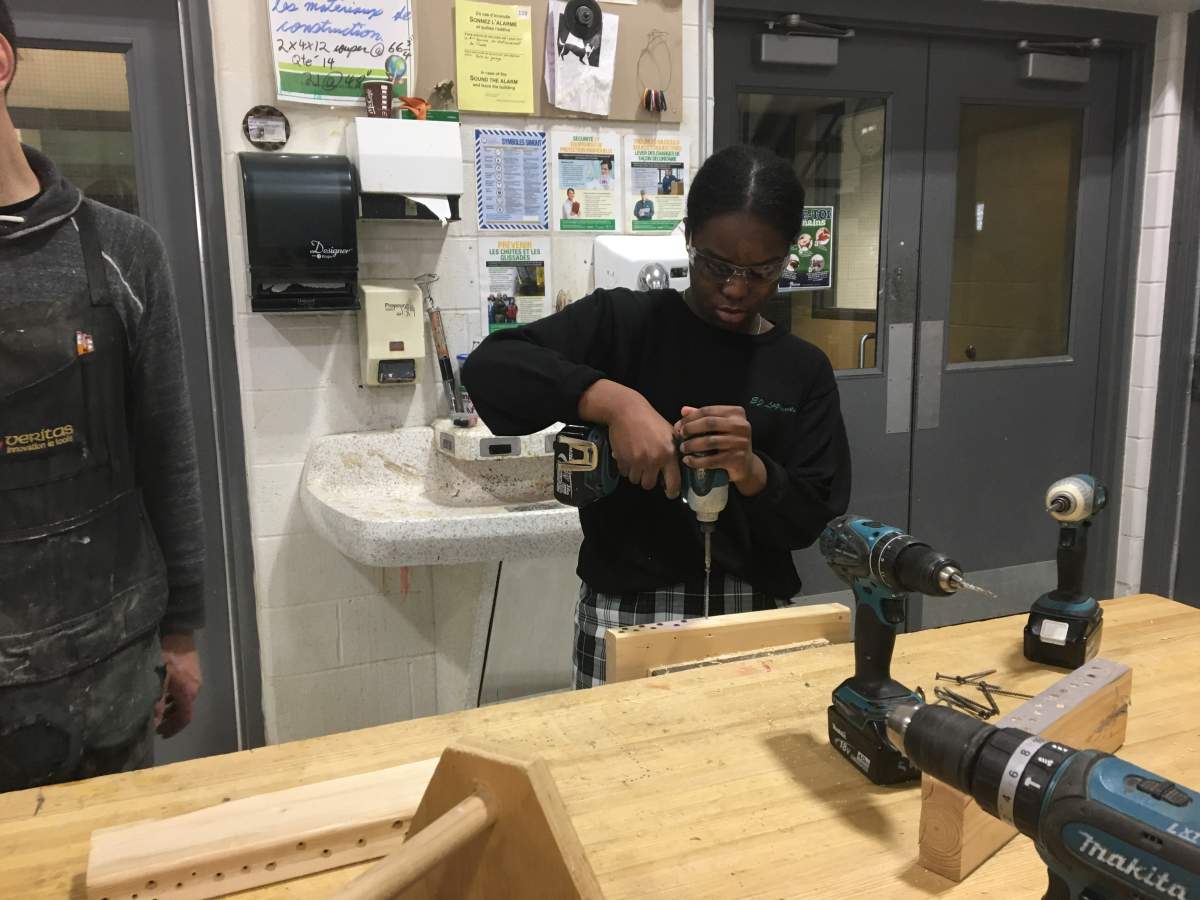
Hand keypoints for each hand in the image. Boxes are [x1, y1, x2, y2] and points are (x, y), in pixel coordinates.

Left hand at [156, 633, 202, 738]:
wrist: (178, 633)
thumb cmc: (167, 657)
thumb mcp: (159, 680)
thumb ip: (156, 702)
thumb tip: (153, 722)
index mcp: (188, 693)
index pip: (185, 718)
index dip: (173, 729)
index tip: (160, 735)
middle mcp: (195, 688)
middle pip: (185, 710)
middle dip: (171, 720)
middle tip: (156, 725)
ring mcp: (195, 679)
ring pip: (184, 700)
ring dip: (172, 709)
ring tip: (158, 711)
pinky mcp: (192, 671)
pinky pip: (184, 691)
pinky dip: (174, 698)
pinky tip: (163, 694)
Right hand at [579, 380, 680, 497]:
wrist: (627, 411)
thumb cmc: (651, 420)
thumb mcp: (669, 433)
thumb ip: (673, 452)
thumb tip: (675, 471)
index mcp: (669, 454)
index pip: (673, 482)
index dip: (671, 492)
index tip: (669, 493)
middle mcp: (654, 460)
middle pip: (649, 484)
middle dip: (648, 479)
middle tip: (647, 469)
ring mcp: (637, 461)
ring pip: (635, 480)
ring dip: (636, 473)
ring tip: (637, 459)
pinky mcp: (622, 459)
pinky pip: (624, 472)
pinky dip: (625, 467)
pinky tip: (628, 454)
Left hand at [676, 405, 767, 496]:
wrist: (746, 465)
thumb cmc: (729, 442)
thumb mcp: (719, 426)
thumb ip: (703, 417)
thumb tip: (683, 410)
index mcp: (736, 413)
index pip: (708, 411)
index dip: (690, 418)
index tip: (679, 426)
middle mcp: (741, 425)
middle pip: (709, 423)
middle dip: (690, 429)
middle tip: (680, 436)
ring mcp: (741, 442)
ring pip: (710, 442)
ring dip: (692, 445)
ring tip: (683, 449)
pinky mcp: (737, 459)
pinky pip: (712, 460)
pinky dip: (697, 461)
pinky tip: (688, 461)